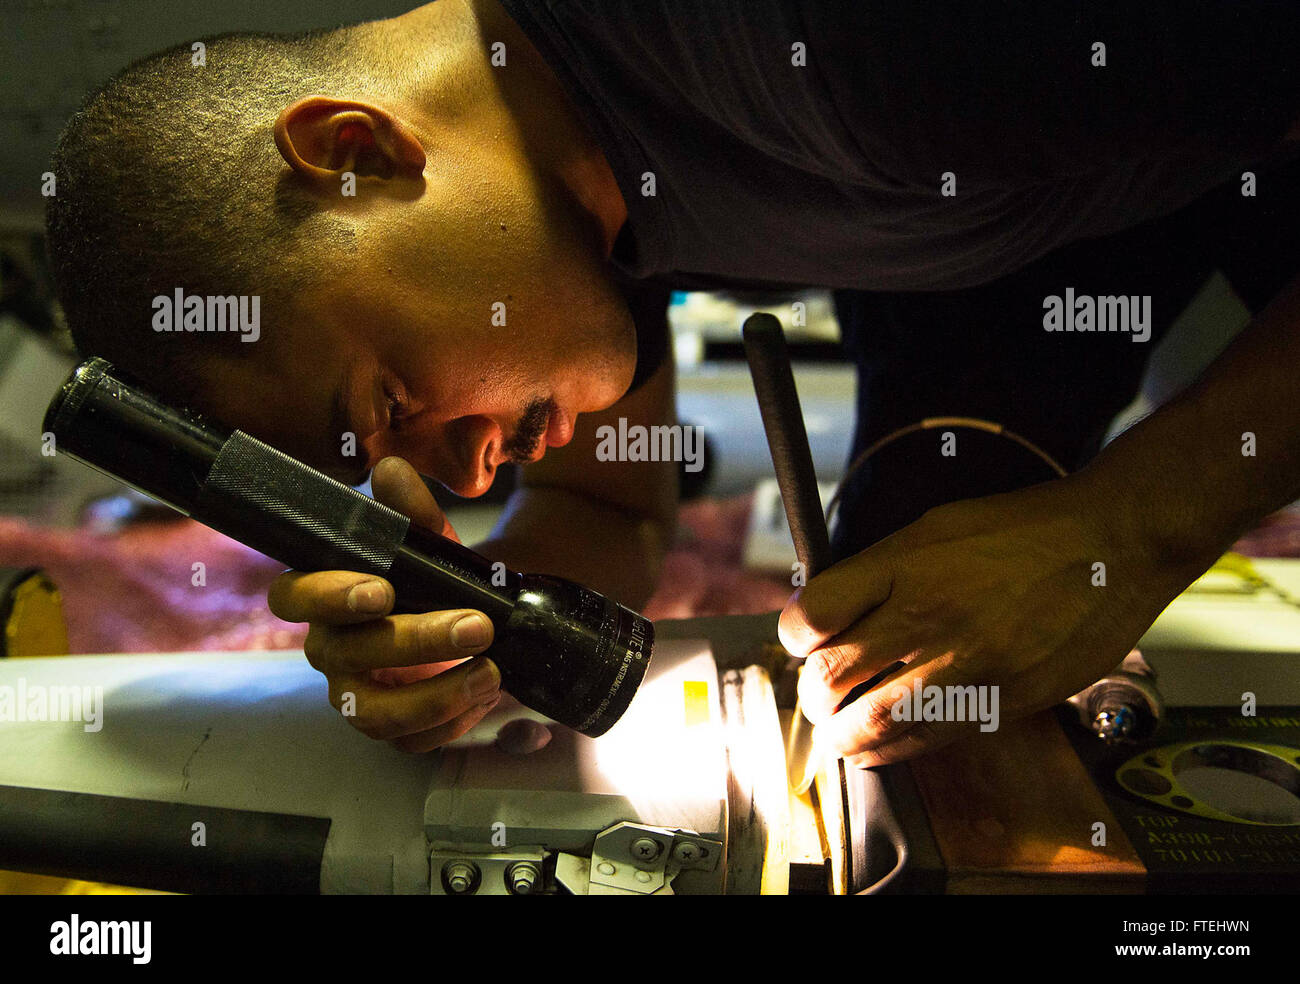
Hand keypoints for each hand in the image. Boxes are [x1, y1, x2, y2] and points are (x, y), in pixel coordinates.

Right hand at [268, 456, 501, 751]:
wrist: (471, 618)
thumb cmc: (432, 578)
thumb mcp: (430, 540)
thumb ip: (411, 511)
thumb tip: (392, 470)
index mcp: (324, 596)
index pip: (294, 598)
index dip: (328, 596)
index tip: (380, 590)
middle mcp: (331, 650)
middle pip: (347, 655)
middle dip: (414, 642)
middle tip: (475, 625)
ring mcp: (357, 696)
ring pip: (376, 714)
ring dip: (437, 696)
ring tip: (492, 673)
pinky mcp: (392, 731)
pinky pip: (412, 741)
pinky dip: (452, 724)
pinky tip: (487, 696)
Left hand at [778, 475, 1190, 766]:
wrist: (1111, 544)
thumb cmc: (1023, 531)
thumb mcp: (933, 529)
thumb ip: (878, 573)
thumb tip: (826, 612)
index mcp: (903, 566)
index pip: (812, 615)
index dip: (794, 636)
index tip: (801, 642)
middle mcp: (927, 616)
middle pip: (831, 676)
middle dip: (813, 694)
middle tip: (818, 694)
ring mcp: (965, 664)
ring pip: (871, 722)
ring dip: (842, 733)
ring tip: (840, 728)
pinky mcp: (1001, 701)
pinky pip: (925, 742)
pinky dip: (888, 750)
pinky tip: (879, 744)